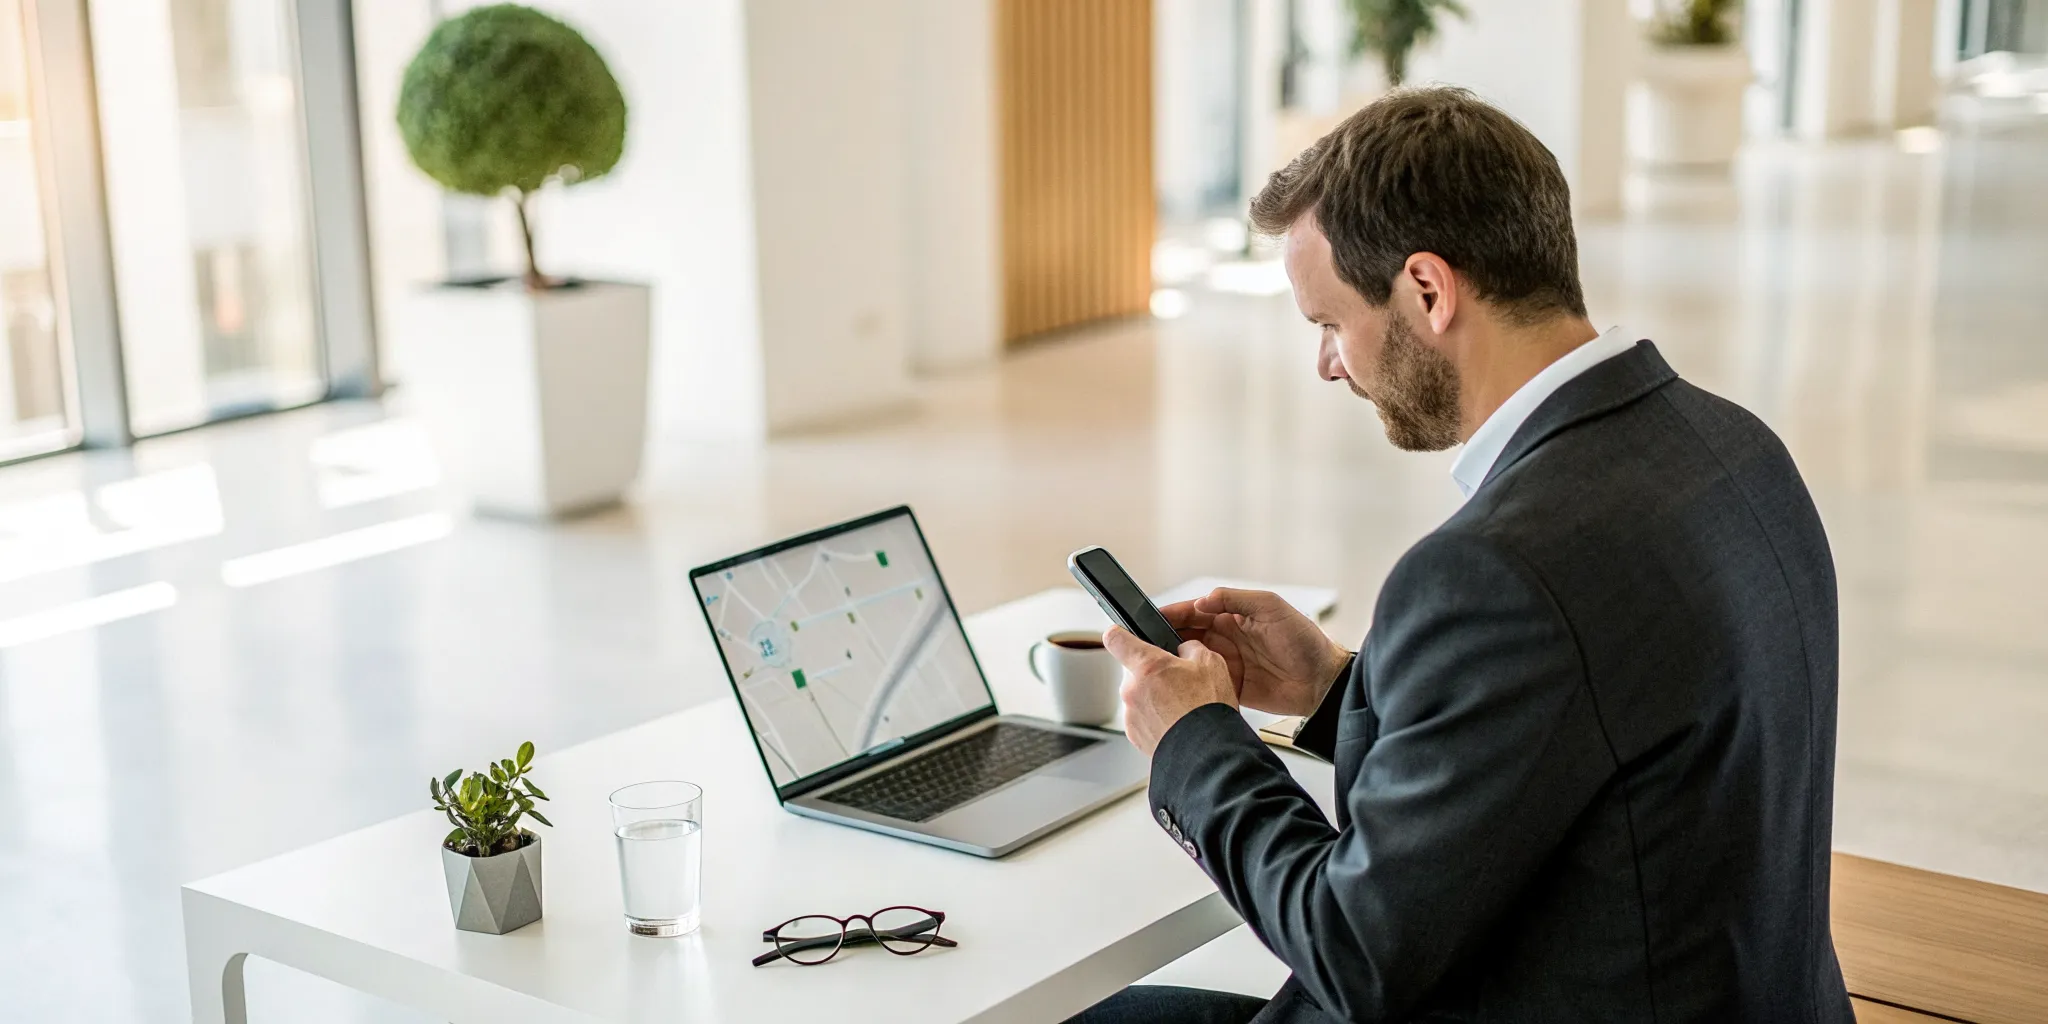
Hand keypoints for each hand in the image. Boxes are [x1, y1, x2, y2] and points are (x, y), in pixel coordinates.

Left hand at [1102, 628, 1236, 756]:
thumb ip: (1190, 648)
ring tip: (1182, 707)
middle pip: (1133, 670)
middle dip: (1152, 673)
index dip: (1119, 634)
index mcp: (1147, 665)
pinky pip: (1141, 717)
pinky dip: (1155, 718)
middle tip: (1177, 682)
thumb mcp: (1211, 663)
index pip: (1115, 638)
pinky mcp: (1134, 735)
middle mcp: (1132, 689)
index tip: (1122, 635)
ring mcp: (1131, 714)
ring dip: (1153, 697)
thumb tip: (1184, 649)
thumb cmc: (1208, 709)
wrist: (1207, 752)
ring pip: (1138, 695)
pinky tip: (1176, 722)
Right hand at [1158, 588, 1350, 716]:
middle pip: (1185, 635)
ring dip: (1173, 661)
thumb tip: (1202, 600)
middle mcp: (1225, 638)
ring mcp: (1226, 663)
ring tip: (1156, 663)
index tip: (1152, 617)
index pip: (1194, 611)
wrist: (1323, 682)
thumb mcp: (1271, 608)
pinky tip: (1175, 684)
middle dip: (1165, 637)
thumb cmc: (1304, 641)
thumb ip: (1236, 599)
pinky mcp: (1228, 687)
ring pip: (1188, 660)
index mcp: (1233, 616)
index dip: (1173, 613)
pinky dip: (1187, 683)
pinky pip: (1201, 684)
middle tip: (1147, 643)